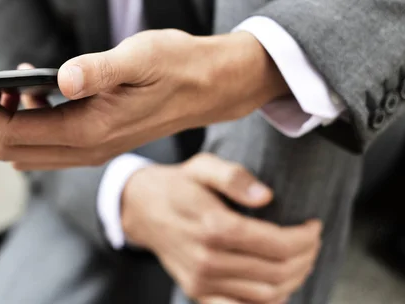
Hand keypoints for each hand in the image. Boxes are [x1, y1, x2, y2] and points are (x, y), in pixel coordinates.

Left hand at [0, 30, 288, 169]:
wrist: (210, 87)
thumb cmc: (178, 66)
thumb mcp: (141, 57)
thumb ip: (100, 70)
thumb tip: (63, 77)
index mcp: (90, 130)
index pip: (13, 133)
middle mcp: (87, 148)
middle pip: (12, 149)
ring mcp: (91, 149)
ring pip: (27, 149)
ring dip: (9, 119)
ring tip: (16, 81)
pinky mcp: (96, 140)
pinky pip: (47, 142)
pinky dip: (30, 119)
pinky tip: (40, 87)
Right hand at [121, 153, 321, 303]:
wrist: (142, 209)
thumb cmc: (178, 185)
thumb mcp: (202, 166)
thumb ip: (234, 177)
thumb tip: (267, 197)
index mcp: (213, 226)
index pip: (277, 244)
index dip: (305, 238)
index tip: (314, 225)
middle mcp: (208, 259)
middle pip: (277, 271)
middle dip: (306, 257)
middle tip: (312, 240)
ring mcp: (202, 280)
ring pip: (266, 295)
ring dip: (294, 279)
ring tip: (301, 258)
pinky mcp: (198, 292)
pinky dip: (269, 301)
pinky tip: (279, 282)